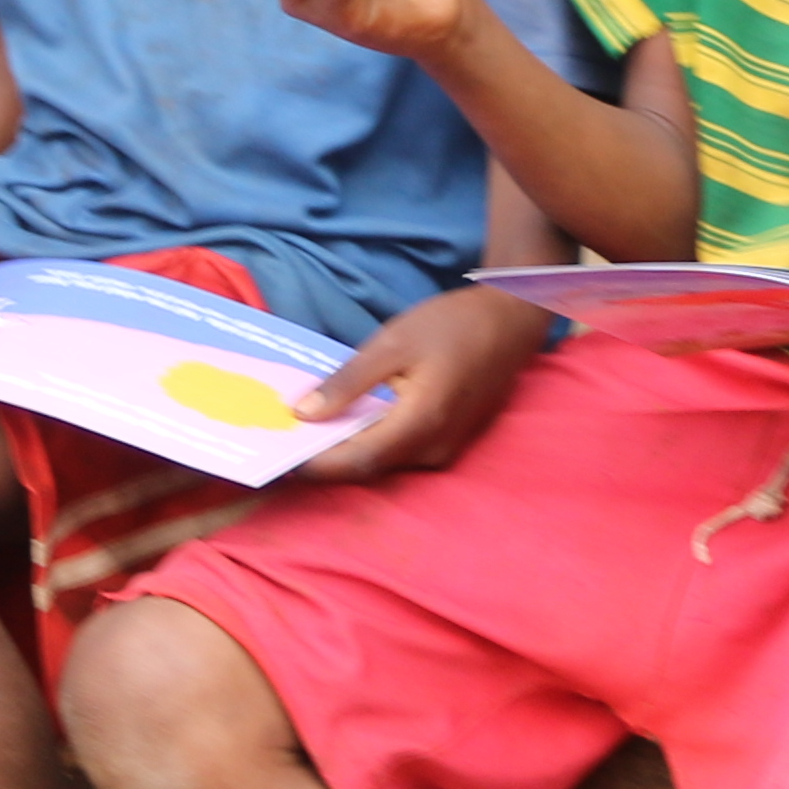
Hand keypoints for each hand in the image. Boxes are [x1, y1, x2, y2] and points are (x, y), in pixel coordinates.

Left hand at [278, 285, 561, 484]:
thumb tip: (303, 414)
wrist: (511, 321)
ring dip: (345, 449)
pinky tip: (347, 421)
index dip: (314, 463)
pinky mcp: (447, 443)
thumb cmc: (452, 325)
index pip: (354, 461)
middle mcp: (432, 450)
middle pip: (366, 467)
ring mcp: (443, 451)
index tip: (278, 453)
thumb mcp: (392, 343)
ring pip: (382, 461)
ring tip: (307, 429)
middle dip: (324, 457)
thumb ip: (348, 382)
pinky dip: (369, 441)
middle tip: (283, 439)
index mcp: (418, 425)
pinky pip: (399, 451)